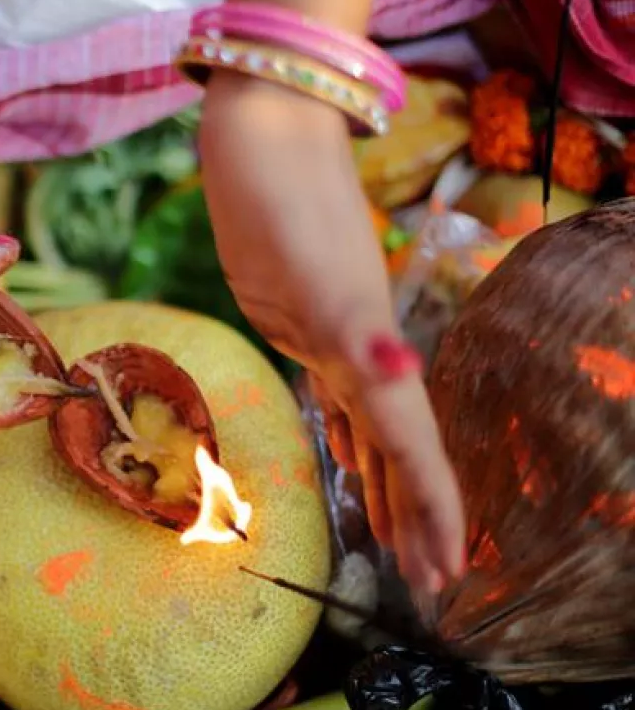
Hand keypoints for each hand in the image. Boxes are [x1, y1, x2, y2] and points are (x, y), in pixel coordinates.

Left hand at [200, 74, 464, 592]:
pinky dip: (351, 435)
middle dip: (414, 514)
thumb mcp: (302, 263)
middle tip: (428, 584)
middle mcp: (357, 345)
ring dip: (385, 484)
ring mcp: (335, 330)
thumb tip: (394, 376)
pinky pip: (340, 392)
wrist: (265, 126)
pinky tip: (351, 454)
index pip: (407, 441)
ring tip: (394, 541)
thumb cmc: (274, 187)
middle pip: (396, 445)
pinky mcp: (306, 314)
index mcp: (362, 344)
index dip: (428, 505)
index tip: (444, 569)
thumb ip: (351, 325)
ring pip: (370, 425)